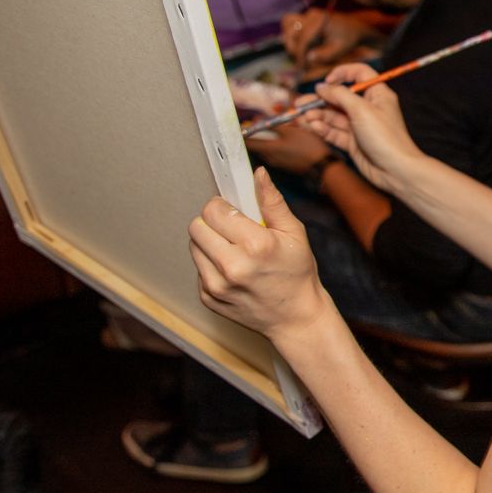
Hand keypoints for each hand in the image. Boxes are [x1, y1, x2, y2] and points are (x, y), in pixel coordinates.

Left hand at [188, 168, 329, 342]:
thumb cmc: (297, 273)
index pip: (213, 210)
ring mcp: (216, 286)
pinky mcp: (207, 298)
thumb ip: (272, 202)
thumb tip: (258, 174)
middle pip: (196, 226)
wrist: (295, 318)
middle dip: (212, 223)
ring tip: (233, 251)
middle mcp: (232, 267)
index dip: (222, 207)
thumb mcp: (294, 233)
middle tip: (232, 231)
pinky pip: (198, 269)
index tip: (234, 212)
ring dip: (209, 243)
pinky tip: (232, 271)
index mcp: (255, 246)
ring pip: (193, 247)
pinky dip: (211, 265)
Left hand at [246, 122, 333, 174]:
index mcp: (268, 149)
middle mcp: (269, 158)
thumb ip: (273, 125)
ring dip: (264, 139)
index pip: (247, 142)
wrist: (323, 166)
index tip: (241, 125)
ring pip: (265, 149)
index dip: (243, 132)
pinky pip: (273, 153)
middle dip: (255, 134)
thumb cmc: (307, 146)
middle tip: (256, 122)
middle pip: (255, 145)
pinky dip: (273, 145)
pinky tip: (280, 139)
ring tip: (269, 128)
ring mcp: (277, 163)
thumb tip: (259, 120)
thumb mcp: (291, 131)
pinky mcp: (284, 164)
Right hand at [284, 10, 375, 75]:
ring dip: (289, 38)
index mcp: (319, 21)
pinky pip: (292, 24)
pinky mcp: (307, 17)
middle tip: (300, 59)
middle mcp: (311, 15)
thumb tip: (308, 58)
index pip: (303, 39)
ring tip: (299, 51)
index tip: (301, 66)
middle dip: (293, 45)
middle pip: (290, 28)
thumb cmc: (349, 39)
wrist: (356, 27)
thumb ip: (324, 55)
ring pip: (288, 22)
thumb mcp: (340, 49)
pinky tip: (302, 46)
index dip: (300, 54)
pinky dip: (293, 35)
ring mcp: (308, 14)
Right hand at [297, 63, 423, 194]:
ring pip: (333, 117)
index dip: (342, 74)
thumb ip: (339, 95)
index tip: (327, 81)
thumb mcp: (361, 110)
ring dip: (317, 116)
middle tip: (300, 104)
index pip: (359, 74)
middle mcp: (368, 108)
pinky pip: (334, 132)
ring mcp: (359, 126)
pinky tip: (313, 127)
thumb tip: (322, 87)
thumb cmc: (385, 137)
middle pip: (339, 98)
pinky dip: (322, 129)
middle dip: (319, 101)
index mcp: (377, 94)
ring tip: (302, 118)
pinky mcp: (353, 142)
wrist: (395, 170)